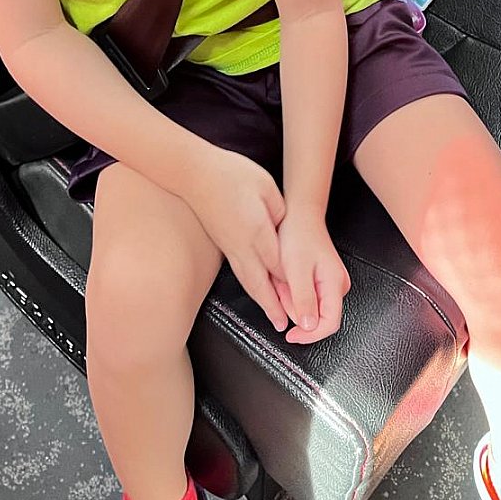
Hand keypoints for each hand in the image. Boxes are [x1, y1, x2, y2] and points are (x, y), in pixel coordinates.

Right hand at [186, 147, 287, 332]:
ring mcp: (230, 247)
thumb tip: (284, 229)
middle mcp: (243, 245)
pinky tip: (256, 291)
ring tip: (274, 318)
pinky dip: (251, 288)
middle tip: (286, 325)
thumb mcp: (265, 186)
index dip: (293, 283)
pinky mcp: (223, 244)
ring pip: (249, 281)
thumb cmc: (232, 174)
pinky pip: (240, 273)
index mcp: (258, 230)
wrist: (195, 173)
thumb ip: (279, 211)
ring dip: (263, 302)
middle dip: (276, 306)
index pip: (280, 264)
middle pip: (263, 282)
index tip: (305, 298)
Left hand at [275, 206, 350, 344]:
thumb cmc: (298, 236)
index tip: (291, 335)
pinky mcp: (323, 280)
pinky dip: (293, 292)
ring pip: (310, 307)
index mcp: (335, 284)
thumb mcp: (296, 270)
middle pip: (318, 317)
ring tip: (283, 279)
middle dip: (295, 309)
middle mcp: (337, 285)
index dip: (309, 335)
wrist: (300, 215)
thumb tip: (309, 326)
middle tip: (282, 288)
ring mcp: (331, 283)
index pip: (330, 324)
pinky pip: (307, 297)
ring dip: (292, 300)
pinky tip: (287, 278)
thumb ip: (304, 299)